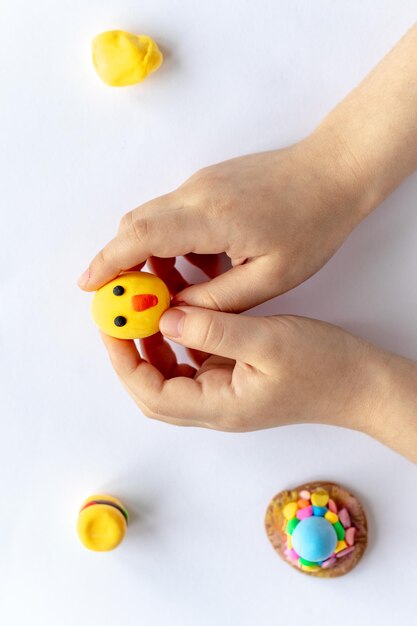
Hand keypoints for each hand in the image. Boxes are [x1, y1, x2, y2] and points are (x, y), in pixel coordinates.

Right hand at [79, 134, 368, 311]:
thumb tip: (176, 310)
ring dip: (149, 254)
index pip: (140, 236)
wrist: (333, 171)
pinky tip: (200, 267)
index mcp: (211, 217)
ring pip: (152, 218)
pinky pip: (173, 214)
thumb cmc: (312, 224)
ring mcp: (200, 183)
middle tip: (124, 297)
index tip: (90, 286)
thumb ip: (218, 299)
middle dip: (120, 261)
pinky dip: (170, 243)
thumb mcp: (271, 277)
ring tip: (174, 289)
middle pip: (135, 224)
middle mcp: (196, 194)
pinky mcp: (208, 183)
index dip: (108, 262)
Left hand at [101, 307, 378, 431]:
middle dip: (130, 354)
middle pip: (152, 391)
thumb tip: (165, 318)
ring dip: (151, 348)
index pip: (150, 393)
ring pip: (169, 377)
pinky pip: (191, 365)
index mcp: (218, 406)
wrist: (359, 384)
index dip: (124, 360)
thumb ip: (214, 330)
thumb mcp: (267, 342)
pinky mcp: (233, 381)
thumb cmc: (323, 367)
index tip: (113, 324)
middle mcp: (214, 407)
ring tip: (144, 311)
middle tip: (121, 317)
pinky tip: (178, 315)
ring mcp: (223, 395)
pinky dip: (176, 343)